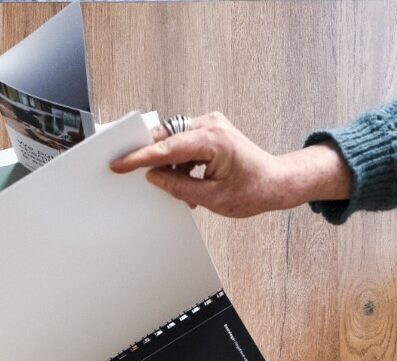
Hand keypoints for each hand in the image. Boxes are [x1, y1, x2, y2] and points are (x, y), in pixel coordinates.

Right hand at [108, 112, 350, 217]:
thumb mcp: (213, 198)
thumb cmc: (255, 190)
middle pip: (165, 136)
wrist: (277, 182)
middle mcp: (211, 125)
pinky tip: (185, 180)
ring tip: (177, 187)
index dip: (139, 157)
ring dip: (167, 162)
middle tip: (129, 171)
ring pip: (172, 139)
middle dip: (149, 155)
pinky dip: (178, 161)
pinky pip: (183, 142)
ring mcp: (211, 124)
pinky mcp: (210, 130)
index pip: (167, 148)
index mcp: (214, 140)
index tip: (119, 163)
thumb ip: (179, 187)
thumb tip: (154, 178)